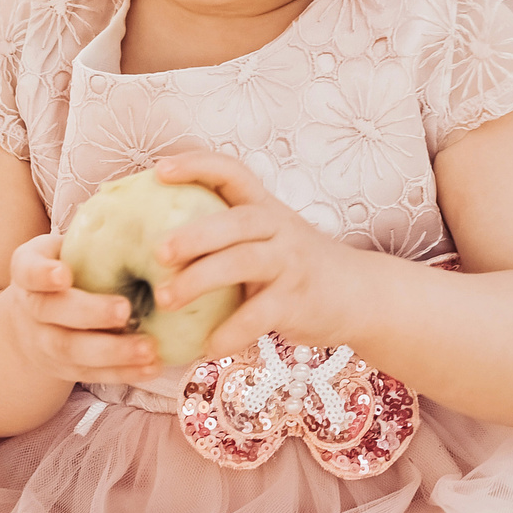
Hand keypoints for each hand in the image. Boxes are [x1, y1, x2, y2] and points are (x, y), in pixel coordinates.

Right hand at [2, 231, 160, 384]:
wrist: (31, 319)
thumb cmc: (64, 266)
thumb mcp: (65, 245)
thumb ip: (94, 232)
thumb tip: (151, 200)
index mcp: (28, 271)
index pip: (27, 270)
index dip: (43, 274)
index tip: (64, 274)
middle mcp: (32, 309)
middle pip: (53, 314)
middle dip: (89, 314)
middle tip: (125, 310)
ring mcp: (45, 343)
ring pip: (73, 351)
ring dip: (113, 352)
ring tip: (149, 348)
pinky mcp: (66, 369)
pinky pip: (93, 374)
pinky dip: (123, 373)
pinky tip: (153, 367)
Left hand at [150, 153, 367, 359]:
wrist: (360, 294)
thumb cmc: (296, 268)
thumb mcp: (268, 240)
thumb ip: (226, 238)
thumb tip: (153, 248)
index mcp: (265, 208)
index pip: (232, 172)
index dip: (196, 166)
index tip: (158, 171)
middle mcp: (279, 228)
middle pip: (235, 221)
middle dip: (193, 235)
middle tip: (157, 252)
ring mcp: (291, 263)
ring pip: (242, 263)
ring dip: (199, 280)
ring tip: (165, 299)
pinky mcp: (298, 301)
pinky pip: (258, 316)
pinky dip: (229, 333)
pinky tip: (206, 347)